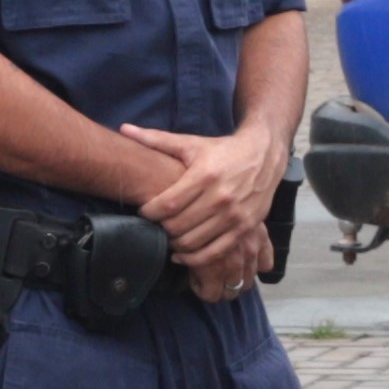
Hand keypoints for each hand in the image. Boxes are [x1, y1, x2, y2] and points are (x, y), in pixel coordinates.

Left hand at [118, 116, 287, 299]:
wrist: (264, 154)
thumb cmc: (222, 150)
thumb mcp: (191, 143)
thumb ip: (156, 139)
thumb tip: (124, 129)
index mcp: (205, 175)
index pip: (169, 204)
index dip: (150, 213)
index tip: (143, 212)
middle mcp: (221, 197)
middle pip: (179, 226)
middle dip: (161, 229)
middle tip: (155, 225)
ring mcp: (235, 215)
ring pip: (194, 242)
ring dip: (175, 244)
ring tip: (168, 237)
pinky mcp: (246, 228)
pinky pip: (215, 252)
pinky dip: (195, 258)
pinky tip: (182, 254)